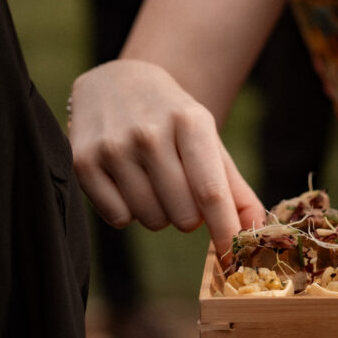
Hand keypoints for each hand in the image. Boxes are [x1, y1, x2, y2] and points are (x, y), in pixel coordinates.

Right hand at [69, 59, 265, 257]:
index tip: (234, 255)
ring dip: (160, 214)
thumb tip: (256, 228)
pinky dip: (128, 212)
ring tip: (154, 183)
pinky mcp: (82, 161)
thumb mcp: (210, 141)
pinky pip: (118, 218)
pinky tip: (127, 183)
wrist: (118, 81)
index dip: (225, 229)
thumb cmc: (174, 121)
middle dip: (191, 218)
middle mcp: (149, 133)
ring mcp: (113, 146)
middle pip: (183, 214)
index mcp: (190, 123)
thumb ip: (235, 188)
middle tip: (183, 193)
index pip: (211, 192)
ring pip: (151, 220)